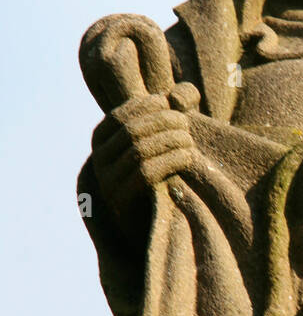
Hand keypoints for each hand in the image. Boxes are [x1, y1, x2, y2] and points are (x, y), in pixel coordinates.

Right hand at [91, 93, 194, 217]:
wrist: (155, 220)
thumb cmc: (162, 170)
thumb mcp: (162, 137)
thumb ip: (172, 109)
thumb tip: (178, 95)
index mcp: (102, 141)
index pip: (119, 116)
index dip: (147, 106)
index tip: (173, 104)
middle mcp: (99, 161)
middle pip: (130, 133)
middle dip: (162, 123)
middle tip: (186, 124)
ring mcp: (108, 183)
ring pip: (138, 152)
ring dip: (169, 141)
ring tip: (189, 141)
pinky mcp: (122, 202)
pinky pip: (146, 174)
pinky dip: (171, 161)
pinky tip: (189, 157)